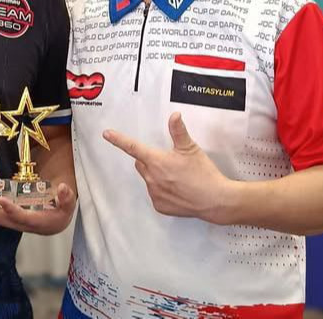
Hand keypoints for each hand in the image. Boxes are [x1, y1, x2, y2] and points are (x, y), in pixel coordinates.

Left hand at [0, 182, 75, 234]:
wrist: (57, 223)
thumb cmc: (62, 211)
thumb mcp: (68, 204)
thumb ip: (67, 198)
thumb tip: (63, 188)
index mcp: (38, 221)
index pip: (22, 217)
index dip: (11, 209)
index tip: (1, 200)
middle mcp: (23, 224)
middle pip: (1, 220)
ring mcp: (15, 222)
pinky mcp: (11, 219)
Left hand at [103, 112, 231, 223]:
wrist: (215, 200)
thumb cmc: (203, 173)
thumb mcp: (190, 148)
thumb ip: (178, 131)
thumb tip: (174, 116)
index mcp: (157, 161)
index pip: (133, 147)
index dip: (119, 140)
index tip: (107, 134)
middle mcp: (152, 178)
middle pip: (141, 163)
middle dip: (149, 160)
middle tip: (168, 160)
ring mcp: (155, 194)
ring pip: (148, 179)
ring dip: (156, 175)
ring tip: (177, 177)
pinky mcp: (160, 206)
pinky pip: (155, 194)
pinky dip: (162, 190)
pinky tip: (178, 189)